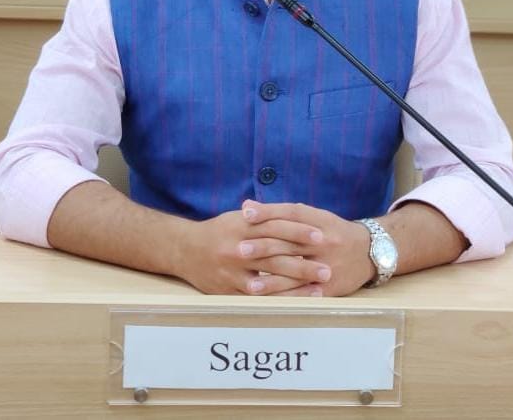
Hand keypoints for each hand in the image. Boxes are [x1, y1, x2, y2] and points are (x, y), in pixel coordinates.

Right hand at [172, 206, 334, 295]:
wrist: (184, 249)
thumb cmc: (217, 232)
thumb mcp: (238, 218)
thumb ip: (263, 216)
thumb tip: (293, 211)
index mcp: (243, 226)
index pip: (276, 226)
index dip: (299, 231)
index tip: (321, 235)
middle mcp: (239, 247)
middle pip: (277, 253)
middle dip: (304, 261)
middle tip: (328, 267)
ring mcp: (233, 269)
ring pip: (269, 277)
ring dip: (296, 283)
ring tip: (318, 286)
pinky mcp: (228, 288)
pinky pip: (256, 296)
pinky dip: (276, 298)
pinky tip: (293, 301)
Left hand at [238, 201, 375, 295]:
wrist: (370, 251)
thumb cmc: (332, 231)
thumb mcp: (312, 216)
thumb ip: (279, 212)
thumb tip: (246, 207)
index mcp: (318, 220)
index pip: (291, 214)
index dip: (268, 213)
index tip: (246, 214)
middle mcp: (324, 241)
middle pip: (290, 243)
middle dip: (264, 247)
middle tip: (240, 250)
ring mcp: (328, 265)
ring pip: (296, 273)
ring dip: (272, 280)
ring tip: (250, 283)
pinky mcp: (331, 287)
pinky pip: (306, 294)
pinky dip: (287, 298)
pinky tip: (271, 302)